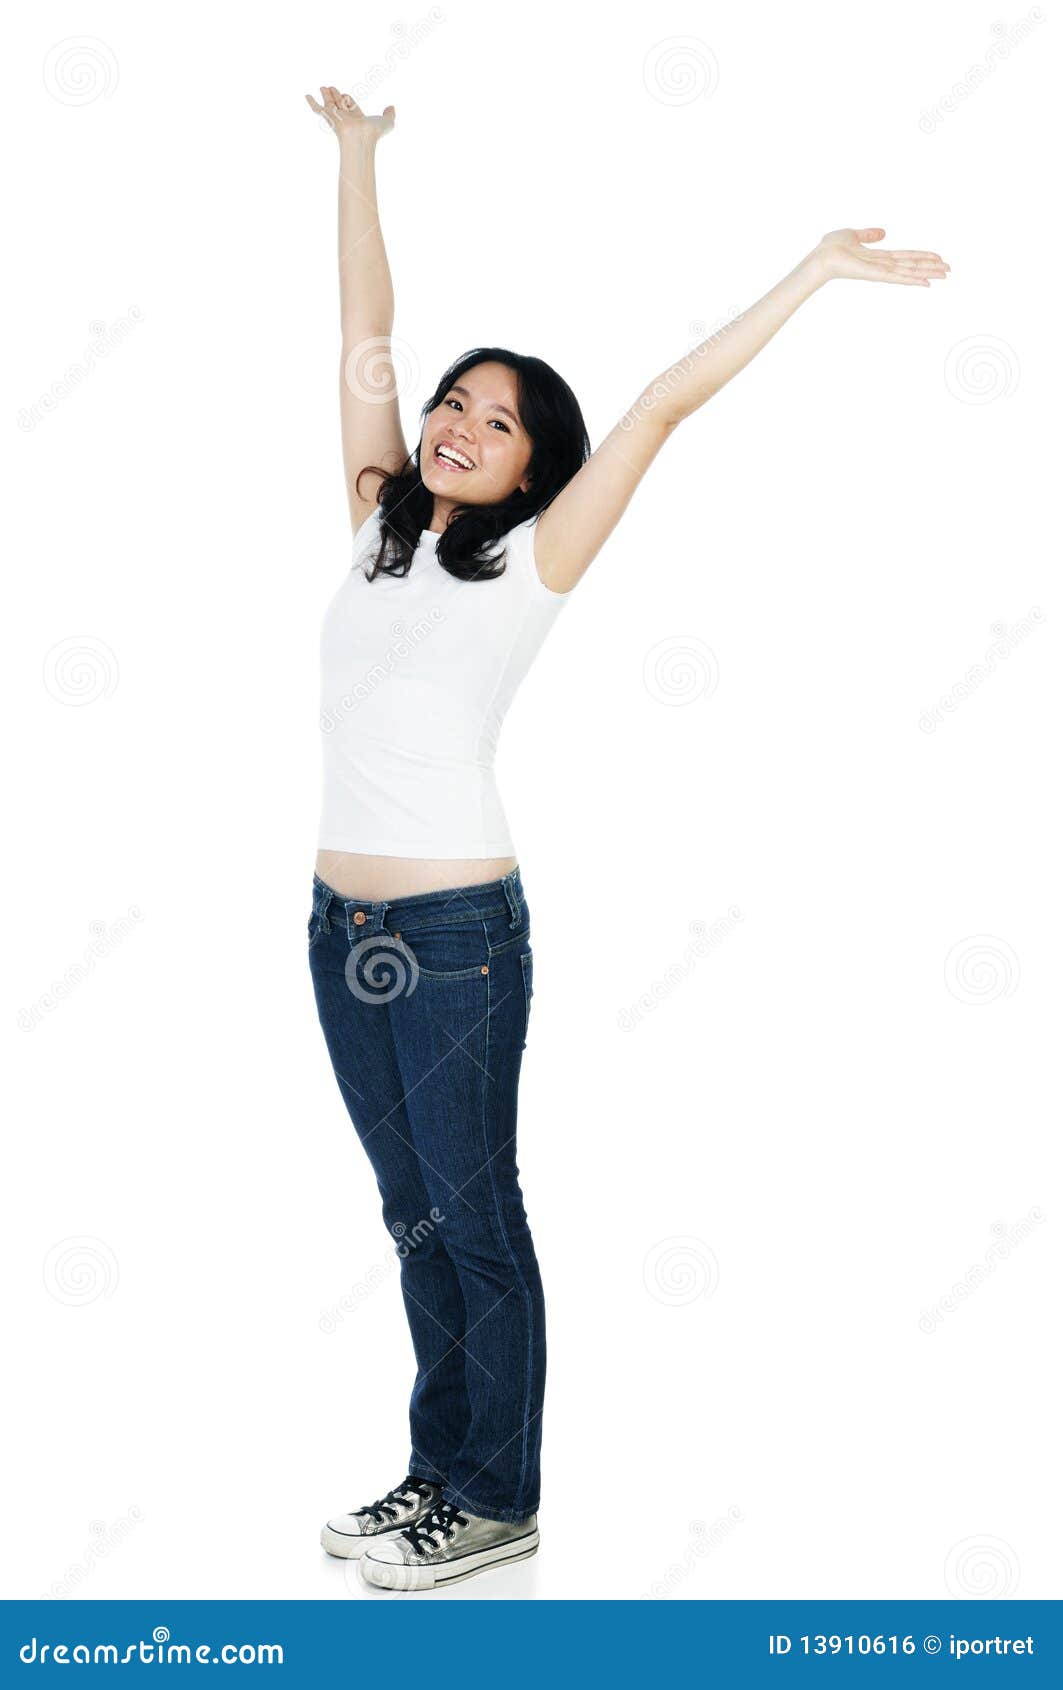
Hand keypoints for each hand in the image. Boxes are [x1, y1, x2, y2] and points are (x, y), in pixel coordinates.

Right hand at [304, 85, 395, 143]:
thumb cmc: (373, 133)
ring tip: (323, 86)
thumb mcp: (387, 122)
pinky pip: (317, 108)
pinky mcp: (328, 116)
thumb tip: (392, 107)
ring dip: (326, 94)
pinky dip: (311, 102)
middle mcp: (345, 117)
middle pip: (339, 103)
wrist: (361, 137)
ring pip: (330, 102)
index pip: (350, 105)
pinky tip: (306, 95)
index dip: (348, 99)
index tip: (346, 95)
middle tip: (331, 87)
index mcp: (357, 118)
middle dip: (336, 95)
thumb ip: (390, 115)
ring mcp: (336, 117)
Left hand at [811, 227, 949, 285]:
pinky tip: (926, 284)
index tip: (937, 257)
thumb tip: (884, 232)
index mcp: (878, 257)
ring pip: (909, 272)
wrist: (820, 257)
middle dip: (930, 267)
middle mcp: (882, 266)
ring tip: (945, 275)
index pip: (905, 256)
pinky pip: (898, 277)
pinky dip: (912, 280)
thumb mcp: (853, 234)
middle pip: (911, 265)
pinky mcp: (875, 275)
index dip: (922, 256)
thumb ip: (869, 234)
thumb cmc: (830, 248)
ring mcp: (880, 271)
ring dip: (928, 273)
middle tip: (949, 270)